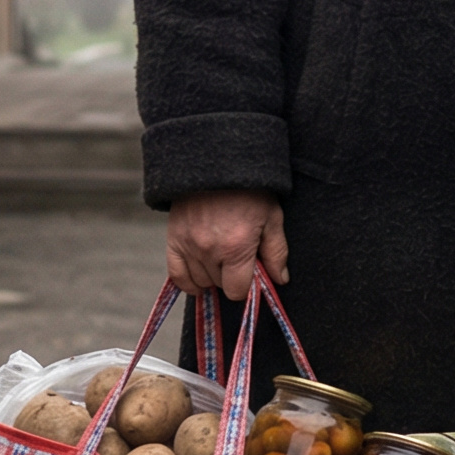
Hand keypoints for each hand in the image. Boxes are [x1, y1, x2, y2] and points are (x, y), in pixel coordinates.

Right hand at [165, 188, 288, 302]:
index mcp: (236, 248)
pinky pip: (176, 275)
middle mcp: (209, 250)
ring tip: (221, 257)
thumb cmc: (251, 191)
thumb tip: (280, 280)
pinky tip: (199, 278)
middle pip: (219, 285)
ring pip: (200, 281)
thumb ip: (276, 252)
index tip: (250, 272)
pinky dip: (187, 281)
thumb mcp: (272, 218)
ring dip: (211, 276)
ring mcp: (189, 245)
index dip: (246, 285)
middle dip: (231, 276)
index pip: (237, 291)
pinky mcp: (174, 239)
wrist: (219, 164)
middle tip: (237, 256)